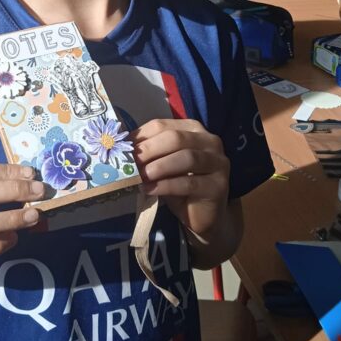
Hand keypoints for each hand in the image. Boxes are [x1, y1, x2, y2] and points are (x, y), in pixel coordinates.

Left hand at [131, 118, 229, 239]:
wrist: (201, 215)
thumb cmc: (178, 185)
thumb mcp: (162, 164)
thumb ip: (149, 154)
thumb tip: (121, 148)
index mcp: (193, 129)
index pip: (162, 125)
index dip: (141, 137)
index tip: (123, 150)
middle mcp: (210, 141)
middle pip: (176, 138)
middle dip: (149, 150)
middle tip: (130, 163)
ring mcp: (218, 163)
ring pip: (186, 158)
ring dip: (158, 167)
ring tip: (140, 177)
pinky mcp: (218, 186)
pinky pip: (189, 182)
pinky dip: (165, 185)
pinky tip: (150, 190)